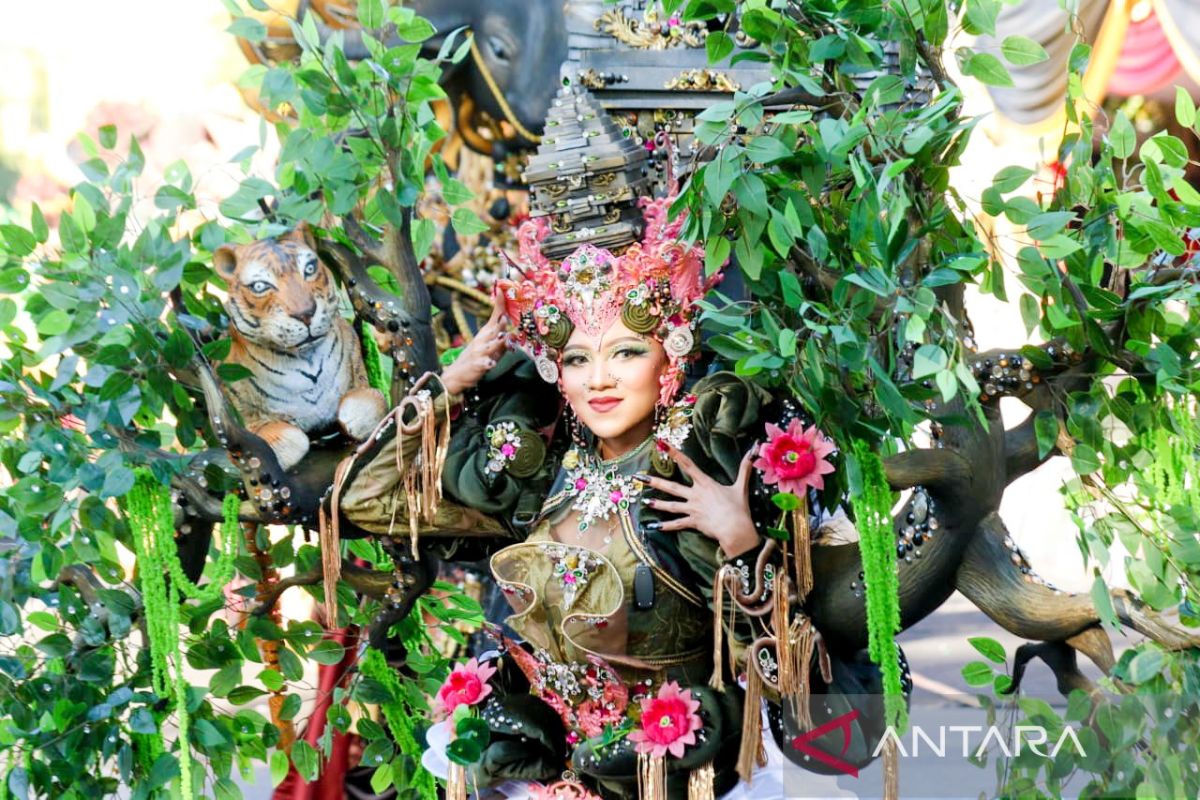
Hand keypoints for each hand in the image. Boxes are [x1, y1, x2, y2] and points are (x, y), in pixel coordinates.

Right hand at [441, 301, 507, 396]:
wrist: (456, 375)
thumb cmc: (476, 358)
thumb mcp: (490, 348)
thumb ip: (502, 341)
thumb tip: (513, 334)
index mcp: (486, 334)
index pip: (494, 317)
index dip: (499, 305)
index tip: (501, 291)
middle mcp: (482, 340)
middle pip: (494, 329)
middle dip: (501, 323)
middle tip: (506, 316)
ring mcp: (479, 352)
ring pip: (490, 346)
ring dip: (497, 342)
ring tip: (504, 337)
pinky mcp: (477, 365)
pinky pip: (484, 363)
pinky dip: (488, 363)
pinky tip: (491, 363)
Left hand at [637, 443, 760, 558]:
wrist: (735, 528)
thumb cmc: (739, 507)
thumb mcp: (741, 486)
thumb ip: (745, 467)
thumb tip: (755, 449)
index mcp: (706, 483)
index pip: (688, 464)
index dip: (674, 453)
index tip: (661, 445)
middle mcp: (695, 495)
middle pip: (671, 486)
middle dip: (654, 481)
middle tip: (639, 477)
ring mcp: (692, 509)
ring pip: (670, 505)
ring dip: (656, 503)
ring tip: (644, 500)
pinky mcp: (693, 522)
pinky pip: (677, 524)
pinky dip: (665, 526)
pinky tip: (654, 526)